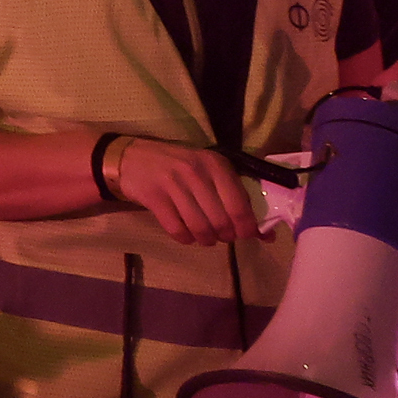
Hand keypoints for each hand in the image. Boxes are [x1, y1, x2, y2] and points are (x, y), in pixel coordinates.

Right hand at [104, 135, 259, 246]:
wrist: (130, 157)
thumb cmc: (178, 166)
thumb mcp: (209, 172)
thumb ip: (237, 199)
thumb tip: (267, 235)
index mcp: (215, 164)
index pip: (240, 207)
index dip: (246, 229)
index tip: (243, 234)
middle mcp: (195, 172)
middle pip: (221, 222)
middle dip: (224, 236)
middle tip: (220, 234)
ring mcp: (172, 184)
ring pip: (201, 229)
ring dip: (206, 239)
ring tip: (204, 236)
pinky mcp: (153, 197)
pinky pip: (178, 231)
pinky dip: (185, 238)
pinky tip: (185, 232)